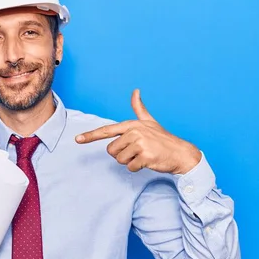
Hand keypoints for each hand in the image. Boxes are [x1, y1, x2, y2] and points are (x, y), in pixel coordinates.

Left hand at [75, 89, 201, 174]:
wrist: (181, 152)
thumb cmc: (163, 139)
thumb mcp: (150, 122)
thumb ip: (139, 108)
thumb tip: (135, 91)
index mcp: (132, 125)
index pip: (106, 130)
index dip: (90, 135)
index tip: (77, 139)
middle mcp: (134, 132)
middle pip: (111, 151)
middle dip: (122, 155)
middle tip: (138, 151)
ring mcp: (140, 143)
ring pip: (120, 160)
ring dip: (130, 161)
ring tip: (144, 155)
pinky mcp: (145, 155)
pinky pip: (130, 167)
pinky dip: (138, 168)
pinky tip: (148, 161)